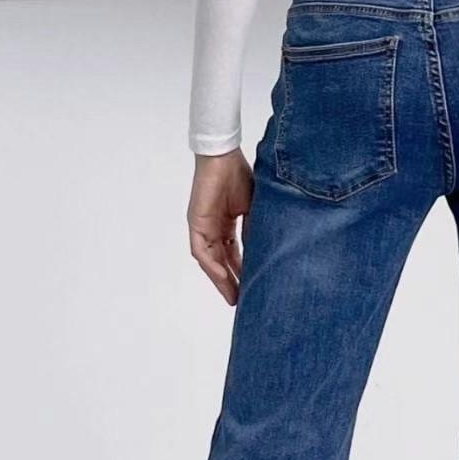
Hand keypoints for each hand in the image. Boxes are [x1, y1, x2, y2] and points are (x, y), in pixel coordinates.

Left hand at [187, 149, 252, 305]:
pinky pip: (202, 251)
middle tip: (243, 302)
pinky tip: (224, 279)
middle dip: (232, 283)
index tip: (253, 288)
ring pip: (211, 262)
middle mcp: (214, 230)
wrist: (224, 157)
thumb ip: (254, 232)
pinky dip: (213, 266)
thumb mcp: (254, 211)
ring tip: (234, 297)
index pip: (234, 255)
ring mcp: (203, 228)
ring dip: (221, 280)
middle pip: (221, 263)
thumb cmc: (240, 176)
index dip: (242, 273)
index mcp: (227, 226)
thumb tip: (262, 255)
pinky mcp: (196, 224)